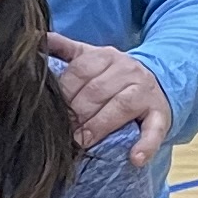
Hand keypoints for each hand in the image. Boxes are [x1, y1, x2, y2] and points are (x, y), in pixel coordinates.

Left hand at [45, 34, 171, 163]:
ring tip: (83, 143)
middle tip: (61, 133)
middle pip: (97, 90)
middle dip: (77, 113)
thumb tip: (36, 39)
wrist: (160, 79)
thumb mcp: (92, 56)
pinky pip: (154, 129)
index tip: (50, 113)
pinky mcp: (160, 114)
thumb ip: (65, 48)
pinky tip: (135, 158)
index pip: (80, 71)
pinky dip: (146, 145)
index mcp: (106, 56)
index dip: (64, 93)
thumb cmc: (116, 75)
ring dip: (99, 126)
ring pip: (121, 106)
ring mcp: (145, 92)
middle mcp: (128, 70)